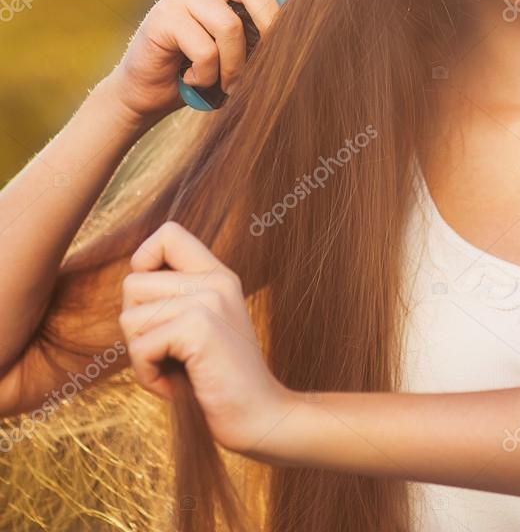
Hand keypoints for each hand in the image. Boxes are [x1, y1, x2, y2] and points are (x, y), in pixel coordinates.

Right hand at [105, 0, 312, 124]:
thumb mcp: (239, 42)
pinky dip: (207, 75)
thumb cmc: (205, 65)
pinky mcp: (163, 16)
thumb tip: (301, 24)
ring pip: (229, 27)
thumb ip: (259, 24)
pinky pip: (205, 49)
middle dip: (267, 29)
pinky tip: (193, 79)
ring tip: (227, 83)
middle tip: (268, 65)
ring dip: (234, 67)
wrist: (150, 89)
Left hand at [119, 220, 299, 460]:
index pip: (168, 233)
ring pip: (130, 317)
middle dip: (137, 326)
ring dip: (141, 355)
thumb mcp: (203, 326)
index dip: (144, 261)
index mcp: (218, 275)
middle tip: (168, 352)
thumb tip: (131, 282)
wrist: (261, 415)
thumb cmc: (221, 379)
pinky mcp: (199, 328)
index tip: (155, 302)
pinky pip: (140, 347)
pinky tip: (177, 384)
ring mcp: (209, 301)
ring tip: (175, 368)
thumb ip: (176, 298)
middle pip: (133, 284)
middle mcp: (216, 280)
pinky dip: (148, 376)